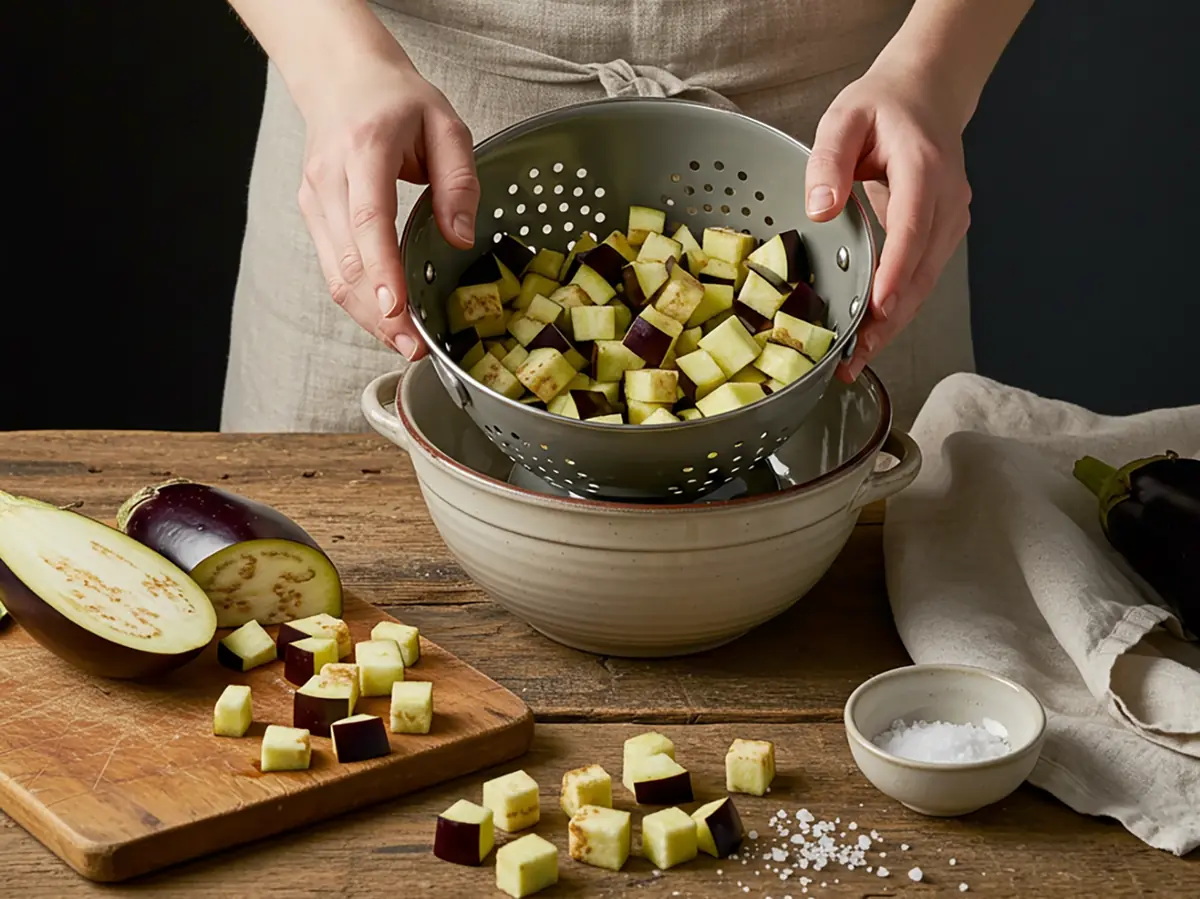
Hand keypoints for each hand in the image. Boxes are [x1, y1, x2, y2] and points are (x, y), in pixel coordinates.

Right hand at [296, 50, 479, 358]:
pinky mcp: (312, 215)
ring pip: (336, 274)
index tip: (397, 310)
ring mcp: (314, 200)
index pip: (369, 219)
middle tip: (415, 348)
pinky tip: (388, 318)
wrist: (339, 74)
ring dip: (368, 316)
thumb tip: (460, 237)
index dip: (383, 270)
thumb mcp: (446, 124)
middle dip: (380, 313)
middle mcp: (330, 179)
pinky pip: (335, 268)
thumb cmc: (396, 98)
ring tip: (405, 344)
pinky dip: (360, 299)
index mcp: (365, 149)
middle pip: (349, 260)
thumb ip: (459, 180)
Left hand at [804, 60, 971, 381]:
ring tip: (857, 357)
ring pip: (925, 281)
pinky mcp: (944, 232)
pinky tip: (872, 330)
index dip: (896, 271)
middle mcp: (947, 199)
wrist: (927, 92)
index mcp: (924, 168)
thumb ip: (827, 161)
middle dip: (890, 319)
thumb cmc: (882, 106)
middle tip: (854, 357)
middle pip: (923, 269)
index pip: (913, 227)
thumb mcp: (843, 118)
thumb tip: (821, 210)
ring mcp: (951, 218)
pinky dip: (899, 306)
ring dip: (894, 322)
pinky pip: (922, 275)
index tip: (878, 308)